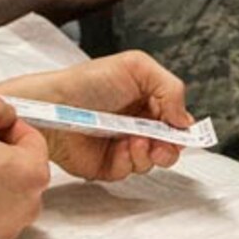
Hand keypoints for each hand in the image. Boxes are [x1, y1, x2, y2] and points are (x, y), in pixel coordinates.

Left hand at [0, 50, 191, 180]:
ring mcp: (122, 146)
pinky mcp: (108, 165)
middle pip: (169, 145)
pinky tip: (121, 148)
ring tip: (136, 140)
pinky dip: (129, 161)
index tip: (181, 129)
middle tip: (163, 143)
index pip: (175, 120)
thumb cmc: (86, 82)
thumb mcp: (136, 67)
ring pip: (152, 161)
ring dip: (149, 153)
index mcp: (145, 100)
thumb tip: (184, 120)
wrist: (53, 106)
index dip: (181, 128)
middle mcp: (136, 124)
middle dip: (171, 147)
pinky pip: (130, 172)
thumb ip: (170, 88)